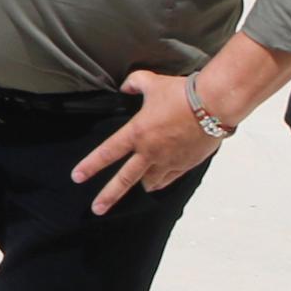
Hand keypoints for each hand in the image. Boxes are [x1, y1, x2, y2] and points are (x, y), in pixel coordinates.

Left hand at [74, 69, 230, 213]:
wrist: (213, 105)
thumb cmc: (181, 94)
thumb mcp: (152, 82)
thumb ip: (134, 83)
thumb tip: (125, 86)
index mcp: (137, 133)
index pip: (107, 152)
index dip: (90, 166)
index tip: (77, 177)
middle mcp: (150, 152)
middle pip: (125, 179)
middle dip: (109, 195)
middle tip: (96, 208)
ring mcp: (169, 161)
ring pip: (149, 181)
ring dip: (141, 184)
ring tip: (136, 187)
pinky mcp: (186, 164)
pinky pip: (169, 178)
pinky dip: (162, 181)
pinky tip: (157, 183)